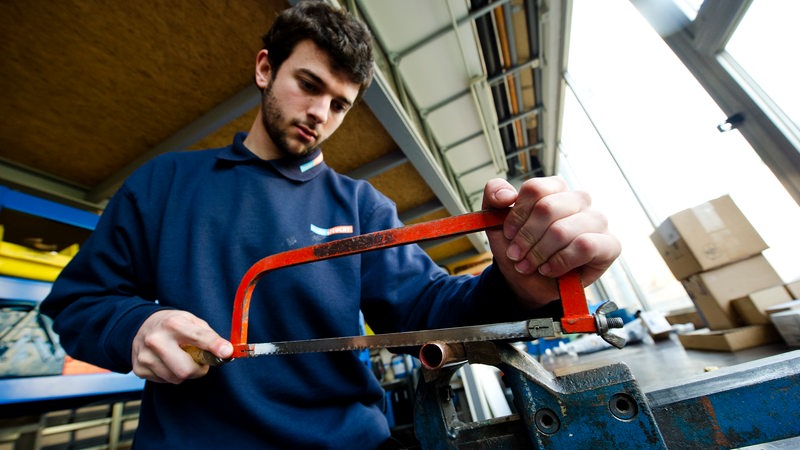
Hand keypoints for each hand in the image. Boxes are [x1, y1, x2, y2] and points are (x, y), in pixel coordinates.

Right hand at [131, 310, 232, 383]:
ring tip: (181, 358)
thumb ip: (209, 335)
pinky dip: (171, 374)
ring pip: (176, 378)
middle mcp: (156, 340)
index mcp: (173, 324)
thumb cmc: (173, 324)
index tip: (227, 352)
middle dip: (198, 369)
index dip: (214, 345)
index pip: (198, 337)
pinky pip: (164, 381)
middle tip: (199, 361)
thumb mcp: (191, 321)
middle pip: (186, 369)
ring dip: (184, 372)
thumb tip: (226, 351)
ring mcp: (145, 356)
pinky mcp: (139, 369)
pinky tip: (167, 362)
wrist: (142, 325)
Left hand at [482, 177, 620, 306]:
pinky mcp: (609, 244)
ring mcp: (597, 221)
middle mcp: (579, 200)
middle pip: (547, 208)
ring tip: (530, 265)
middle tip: (516, 255)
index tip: (508, 234)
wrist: (527, 282)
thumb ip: (494, 196)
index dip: (517, 215)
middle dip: (526, 238)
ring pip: (562, 230)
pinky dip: (560, 261)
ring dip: (539, 253)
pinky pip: (585, 246)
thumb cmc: (519, 248)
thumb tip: (506, 195)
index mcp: (555, 189)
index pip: (535, 189)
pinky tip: (549, 269)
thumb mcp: (496, 221)